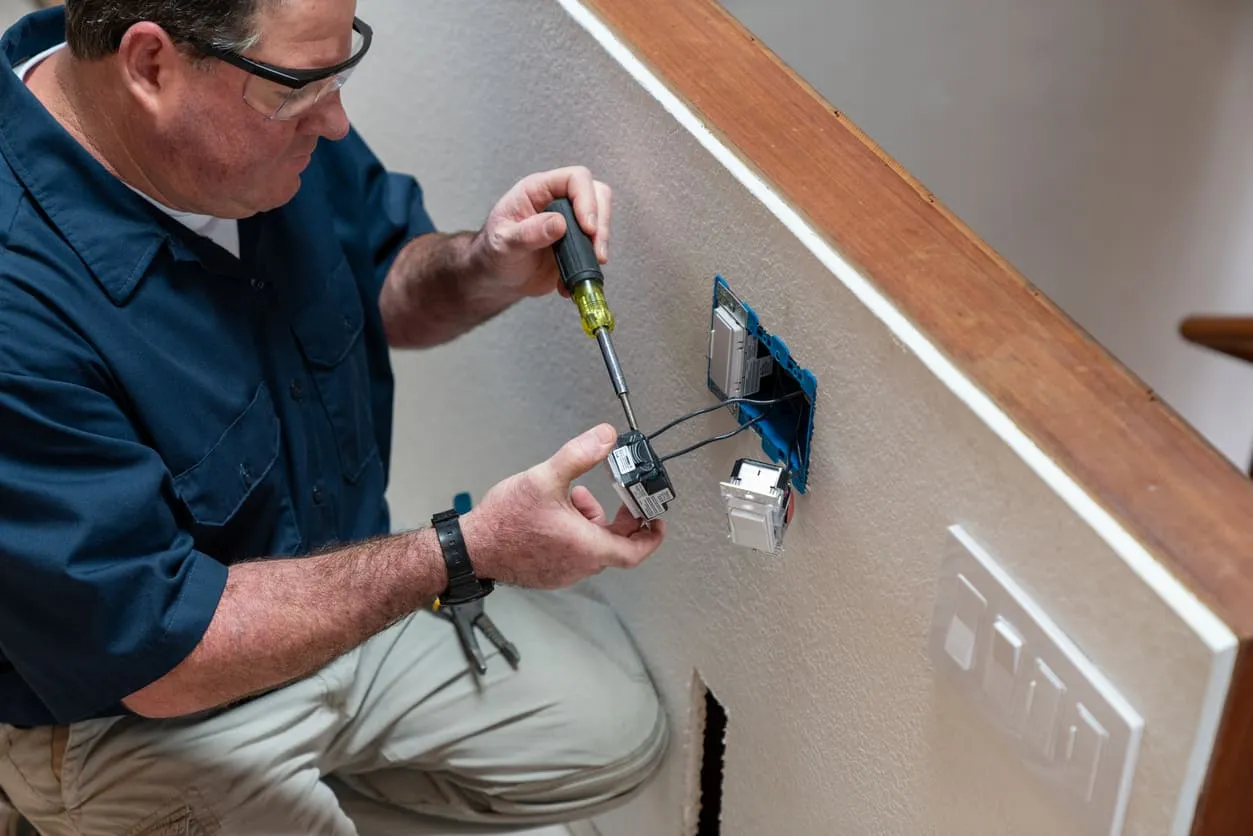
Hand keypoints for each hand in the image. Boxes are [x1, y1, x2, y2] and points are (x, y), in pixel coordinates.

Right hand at [461, 424, 664, 588]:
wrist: (471, 548)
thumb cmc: (504, 521)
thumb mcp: (545, 478)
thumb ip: (579, 455)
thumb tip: (605, 437)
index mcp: (586, 547)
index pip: (635, 550)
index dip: (652, 536)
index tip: (657, 520)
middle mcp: (579, 565)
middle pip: (614, 543)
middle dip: (616, 516)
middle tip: (613, 496)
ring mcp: (563, 572)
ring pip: (592, 546)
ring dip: (591, 520)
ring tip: (572, 497)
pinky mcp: (548, 573)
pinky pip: (574, 553)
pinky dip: (575, 533)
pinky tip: (555, 513)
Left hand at [472, 166, 612, 299]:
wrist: (495, 278)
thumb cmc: (492, 253)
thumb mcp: (503, 243)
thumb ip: (528, 233)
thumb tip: (559, 224)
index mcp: (537, 190)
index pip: (574, 179)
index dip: (586, 199)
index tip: (587, 227)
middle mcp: (557, 202)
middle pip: (596, 195)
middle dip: (601, 222)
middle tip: (595, 249)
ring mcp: (569, 224)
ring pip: (601, 221)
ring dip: (599, 245)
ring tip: (586, 267)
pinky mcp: (576, 245)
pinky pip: (594, 249)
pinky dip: (590, 267)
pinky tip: (570, 282)